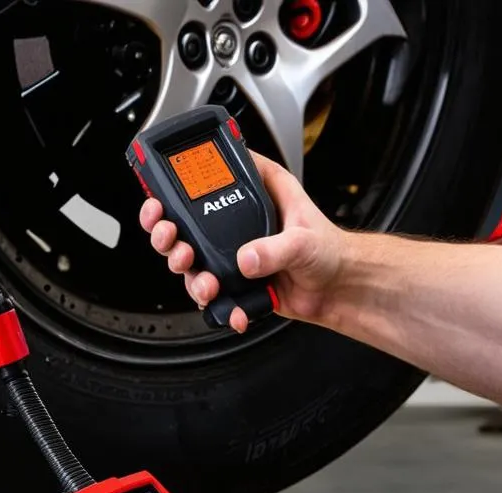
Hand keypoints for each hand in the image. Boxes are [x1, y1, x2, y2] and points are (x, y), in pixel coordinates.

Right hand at [140, 152, 347, 331]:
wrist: (337, 290)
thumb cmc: (330, 250)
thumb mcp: (305, 239)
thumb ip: (275, 248)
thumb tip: (247, 259)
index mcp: (255, 192)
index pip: (213, 174)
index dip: (183, 178)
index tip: (165, 189)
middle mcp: (237, 221)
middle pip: (185, 220)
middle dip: (168, 231)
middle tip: (170, 238)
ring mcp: (232, 252)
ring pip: (190, 260)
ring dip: (188, 273)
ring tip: (204, 283)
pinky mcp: (233, 281)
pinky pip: (211, 292)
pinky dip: (214, 304)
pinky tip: (227, 308)